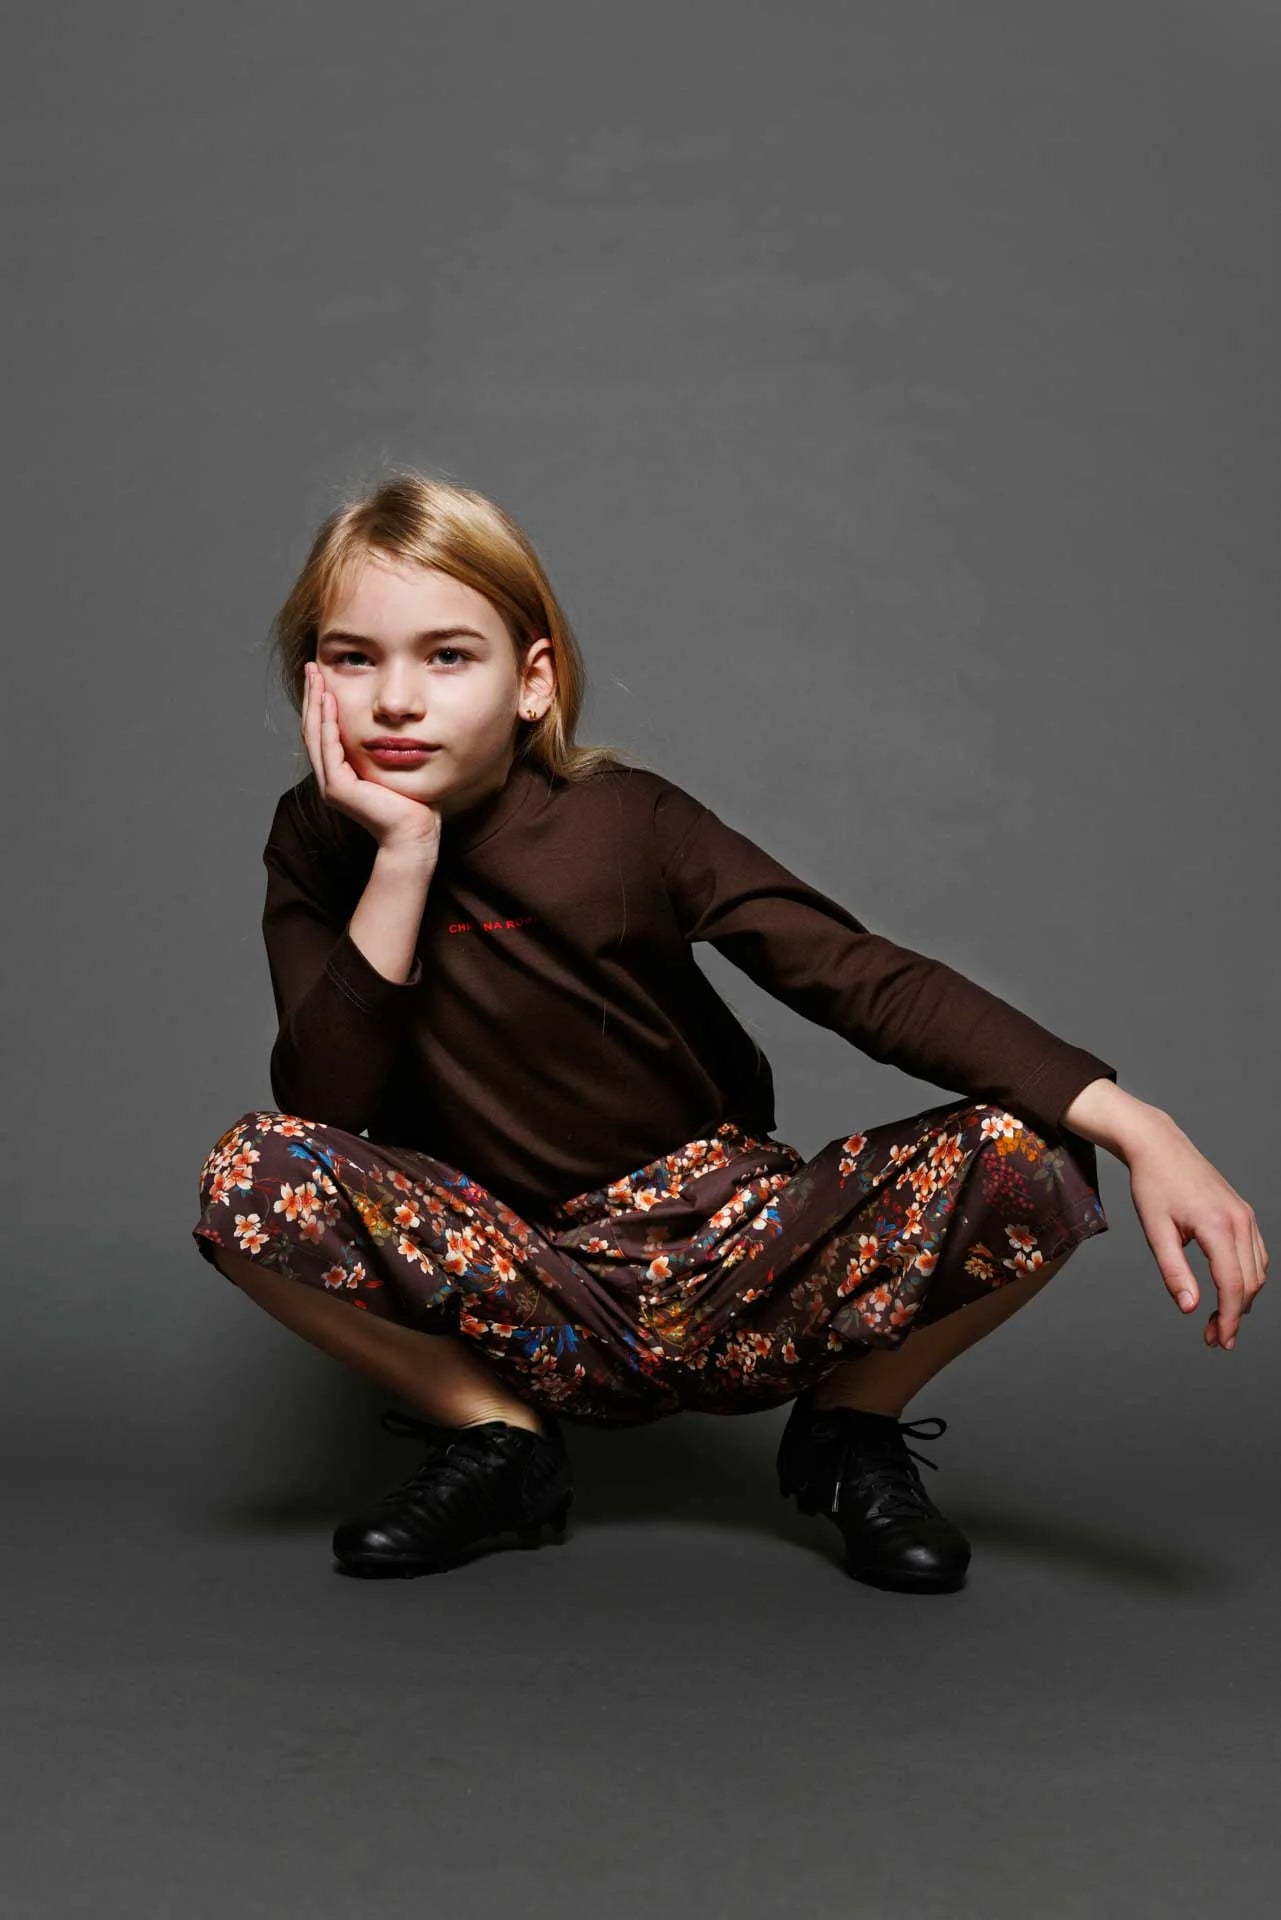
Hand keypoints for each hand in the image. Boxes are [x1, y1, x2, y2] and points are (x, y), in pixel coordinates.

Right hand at [302, 662, 440, 856]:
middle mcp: (331, 778)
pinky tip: (328, 701)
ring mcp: (331, 785)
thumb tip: (395, 721)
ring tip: (316, 676)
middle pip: (313, 728)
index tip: (322, 674)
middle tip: (311, 666)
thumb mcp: (395, 764)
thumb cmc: (414, 802)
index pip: (323, 730)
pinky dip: (327, 723)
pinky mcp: (339, 789)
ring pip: (315, 735)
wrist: (415, 833)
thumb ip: (386, 745)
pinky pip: (329, 749)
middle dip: (312, 695)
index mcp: (340, 772)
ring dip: (315, 703)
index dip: (320, 702)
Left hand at [1125, 1117, 1267, 1348]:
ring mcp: (1245, 1216)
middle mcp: (1239, 1221)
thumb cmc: (1152, 1186)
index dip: (1229, 1318)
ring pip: (1258, 1271)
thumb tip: (1190, 1308)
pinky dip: (1247, 1277)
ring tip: (1217, 1318)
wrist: (1160, 1147)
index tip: (1218, 1340)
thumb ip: (1174, 1271)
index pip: (1233, 1285)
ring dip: (1243, 1299)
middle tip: (1212, 1337)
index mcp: (1217, 1225)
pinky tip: (1228, 1290)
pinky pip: (1256, 1254)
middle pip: (1250, 1283)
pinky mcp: (1243, 1214)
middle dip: (1235, 1315)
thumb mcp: (1155, 1231)